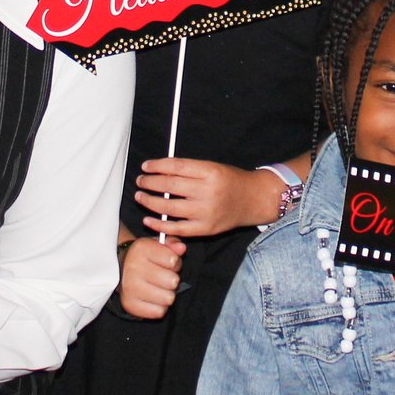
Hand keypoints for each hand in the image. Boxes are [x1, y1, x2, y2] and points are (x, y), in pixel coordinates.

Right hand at [119, 233, 185, 318]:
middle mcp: (132, 268)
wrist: (121, 270)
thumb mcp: (158, 245)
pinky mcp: (129, 305)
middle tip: (164, 277)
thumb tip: (181, 248)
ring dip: (167, 294)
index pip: (173, 260)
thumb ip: (172, 244)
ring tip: (159, 287)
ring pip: (168, 298)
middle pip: (173, 281)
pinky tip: (153, 298)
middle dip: (173, 279)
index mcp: (140, 249)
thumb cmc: (145, 257)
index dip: (175, 262)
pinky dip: (160, 307)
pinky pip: (159, 311)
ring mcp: (129, 287)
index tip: (167, 262)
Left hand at [134, 158, 280, 236]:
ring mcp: (206, 212)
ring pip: (170, 207)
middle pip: (170, 185)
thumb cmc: (230, 181)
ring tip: (140, 197)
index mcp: (210, 172)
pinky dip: (160, 225)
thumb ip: (189, 170)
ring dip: (150, 202)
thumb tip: (159, 171)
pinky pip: (177, 228)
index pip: (176, 167)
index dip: (157, 165)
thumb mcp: (213, 167)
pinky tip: (148, 219)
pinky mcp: (206, 229)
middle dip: (150, 183)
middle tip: (140, 181)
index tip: (145, 166)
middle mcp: (208, 191)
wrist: (253, 199)